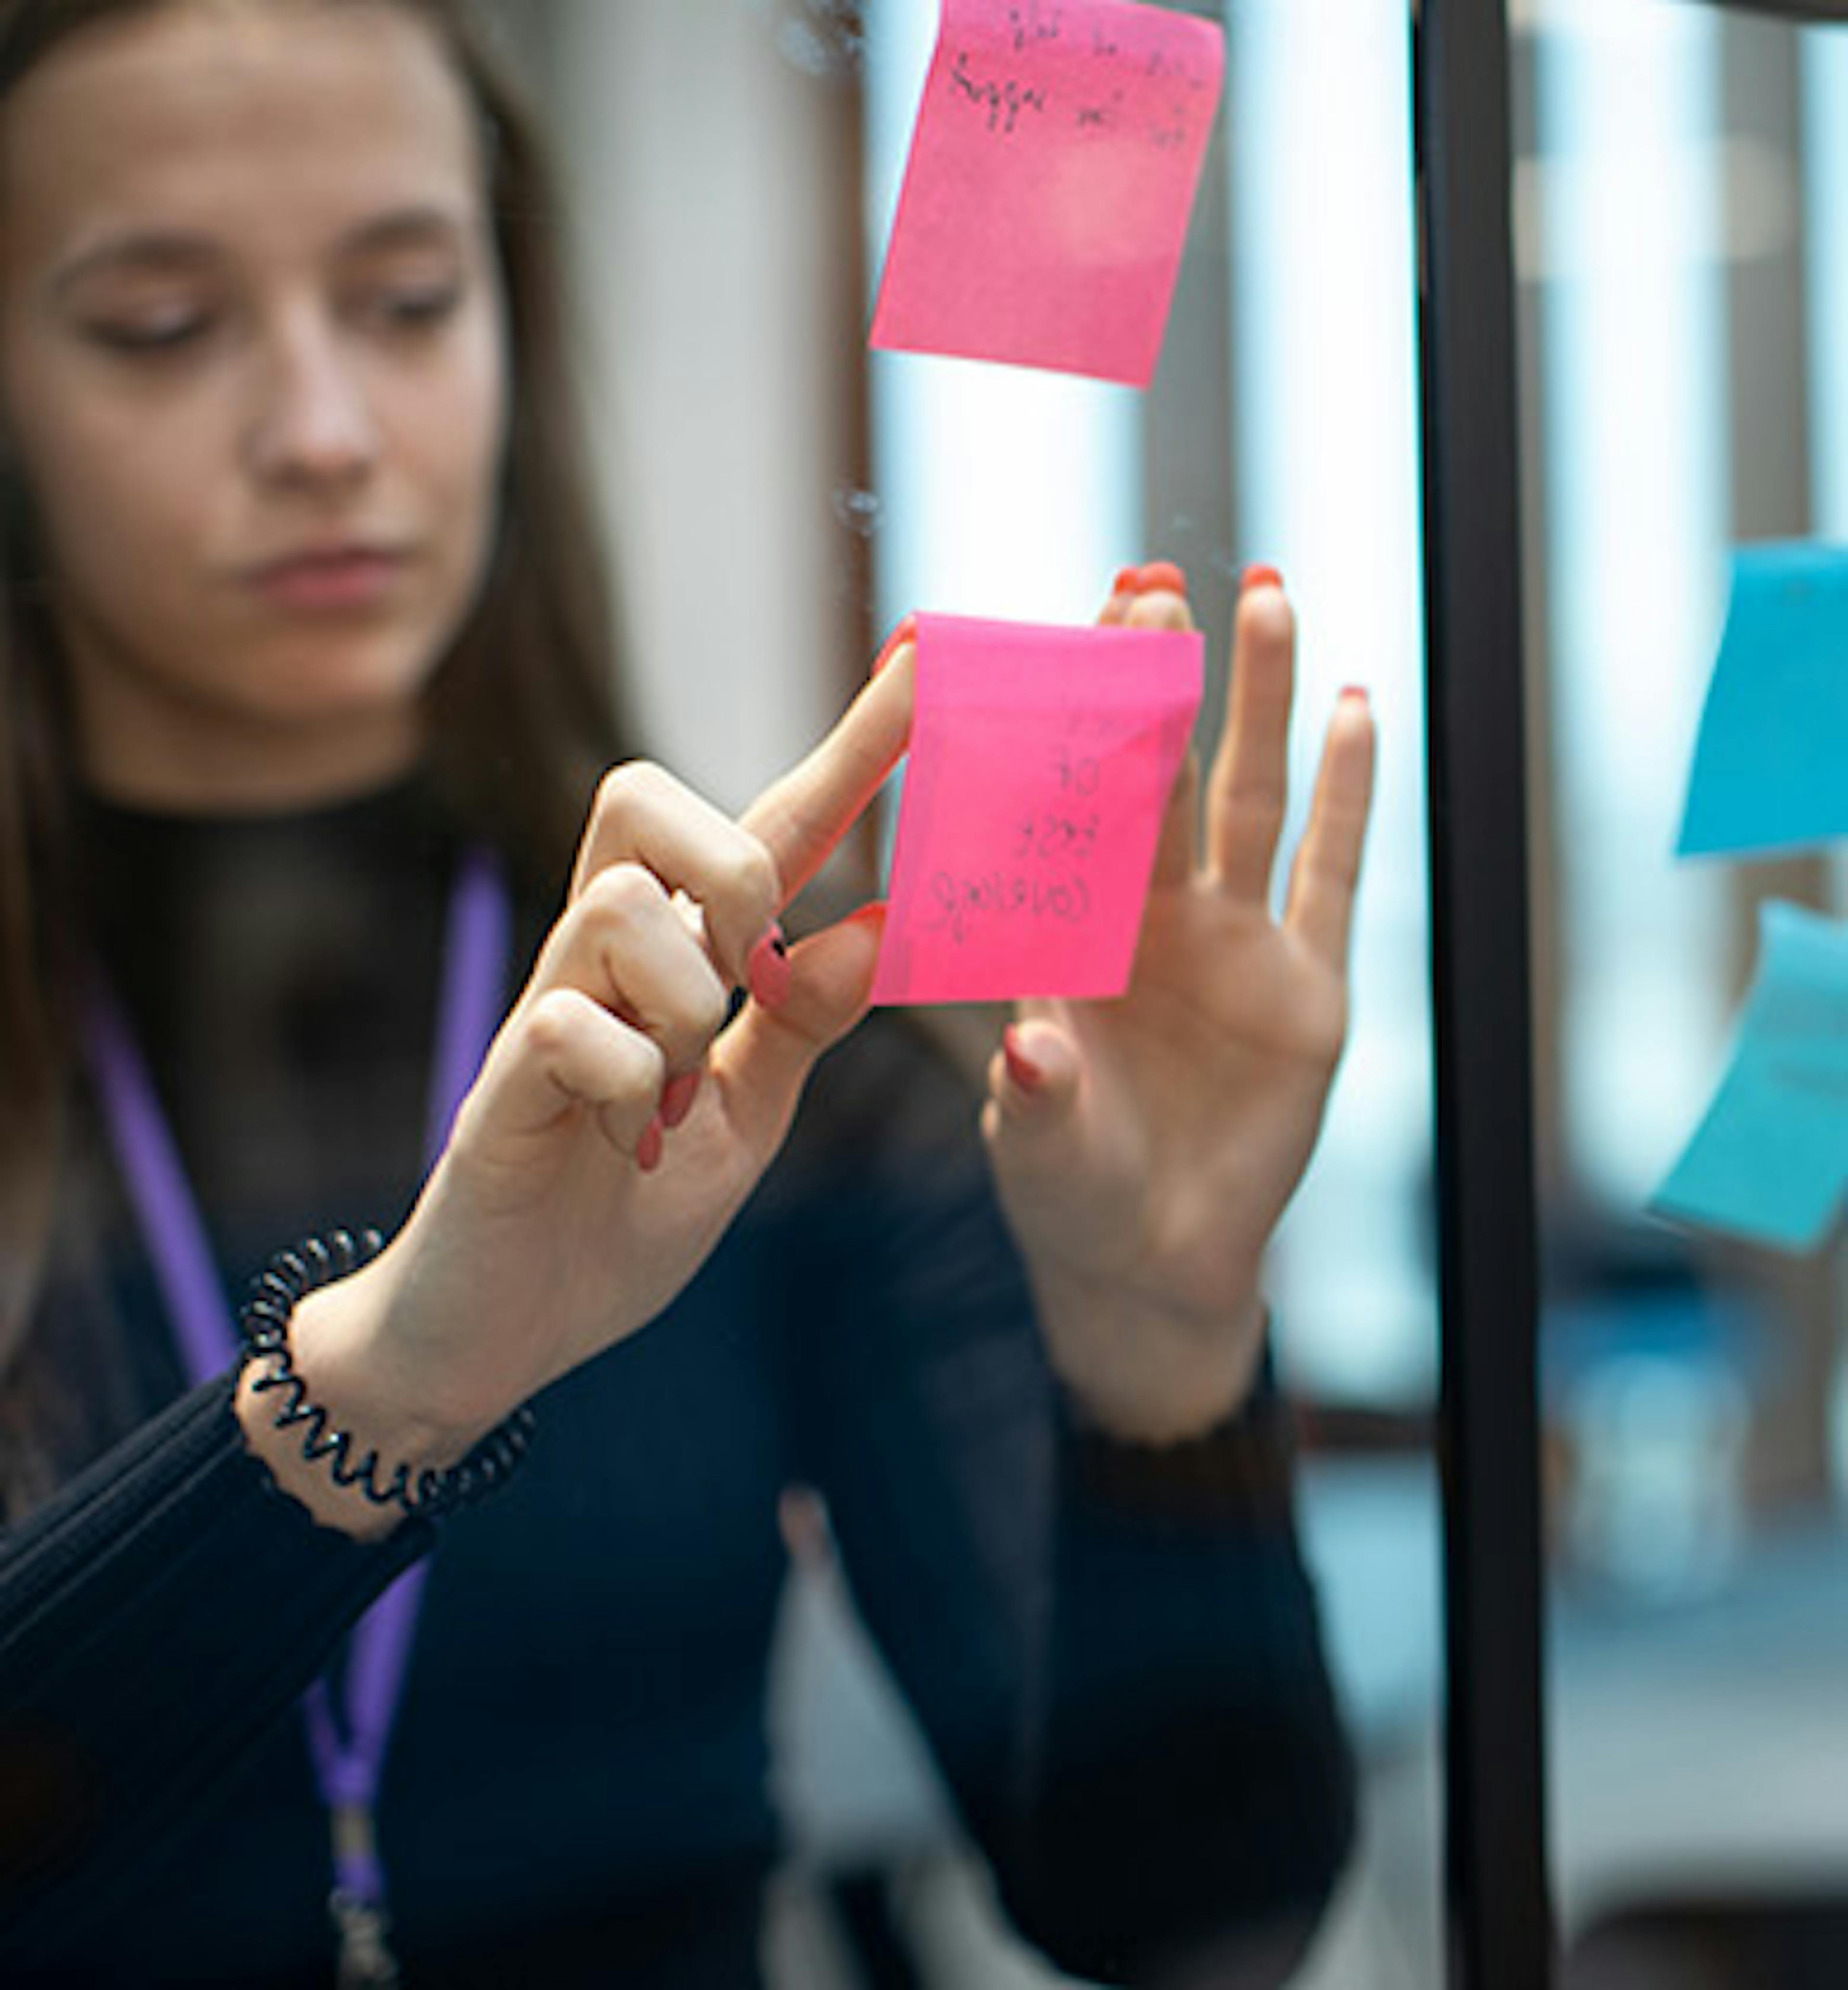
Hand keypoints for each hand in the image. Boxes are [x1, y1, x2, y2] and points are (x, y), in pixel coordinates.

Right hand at [243, 652, 913, 1526]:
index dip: (848, 750)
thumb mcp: (749, 1117)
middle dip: (726, 870)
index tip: (926, 664)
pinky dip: (628, 1087)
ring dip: (680, 1005)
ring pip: (619, 906)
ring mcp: (545, 1011)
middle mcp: (602, 959)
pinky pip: (570, 1023)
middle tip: (742, 977)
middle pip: (643, 798)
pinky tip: (627, 1141)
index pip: (769, 829)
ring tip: (672, 1097)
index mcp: (677, 962)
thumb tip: (878, 924)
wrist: (504, 1329)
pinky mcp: (501, 1079)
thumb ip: (804, 1026)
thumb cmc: (624, 1210)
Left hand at [978, 567, 1374, 1442]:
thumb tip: (1025, 1052)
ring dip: (1257, 703)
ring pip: (1248, 798)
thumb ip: (1037, 1097)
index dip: (1061, 736)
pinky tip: (1354, 707)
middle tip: (1152, 592)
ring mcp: (1232, 942)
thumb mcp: (1044, 1149)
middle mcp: (1148, 921)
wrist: (1155, 1259)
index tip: (1051, 649)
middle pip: (1154, 782)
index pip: (1062, 818)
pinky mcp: (1309, 984)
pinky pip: (1331, 874)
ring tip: (1264, 597)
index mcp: (1068, 941)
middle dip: (1156, 690)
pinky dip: (1349, 795)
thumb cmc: (1071, 1191)